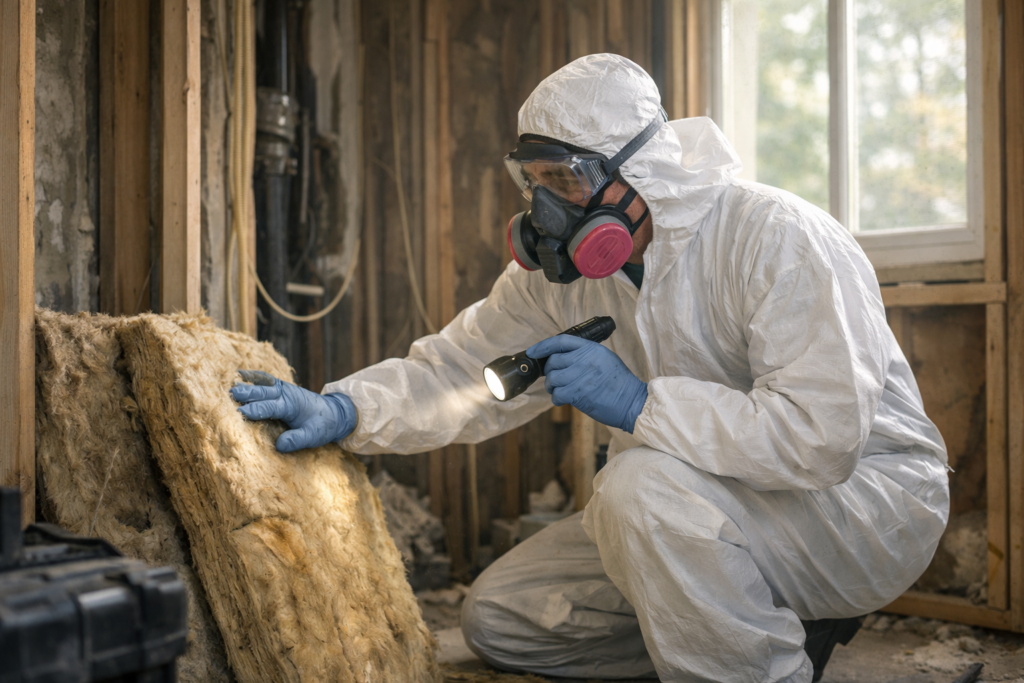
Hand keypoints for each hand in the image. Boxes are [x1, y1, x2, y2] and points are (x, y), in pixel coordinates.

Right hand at [230, 370, 356, 452]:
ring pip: (263, 383)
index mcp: (292, 405)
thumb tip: (279, 446)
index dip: (256, 410)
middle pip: (264, 392)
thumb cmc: (322, 426)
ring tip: (229, 383)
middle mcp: (286, 393)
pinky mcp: (280, 387)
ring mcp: (283, 388)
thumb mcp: (312, 437)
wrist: (334, 412)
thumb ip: (297, 440)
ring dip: (247, 382)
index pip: (271, 407)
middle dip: (247, 393)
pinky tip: (238, 374)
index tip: (240, 413)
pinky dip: (252, 376)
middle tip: (229, 394)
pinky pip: (265, 379)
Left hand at [526, 335, 647, 432]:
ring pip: (552, 379)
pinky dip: (556, 399)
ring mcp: (580, 375)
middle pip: (553, 361)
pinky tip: (563, 400)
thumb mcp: (605, 359)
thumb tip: (561, 357)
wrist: (632, 402)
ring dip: (552, 387)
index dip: (542, 346)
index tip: (532, 352)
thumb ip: (585, 355)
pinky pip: (556, 394)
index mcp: (591, 348)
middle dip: (550, 372)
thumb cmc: (619, 383)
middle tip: (555, 380)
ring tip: (559, 391)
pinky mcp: (578, 393)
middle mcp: (584, 359)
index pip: (560, 341)